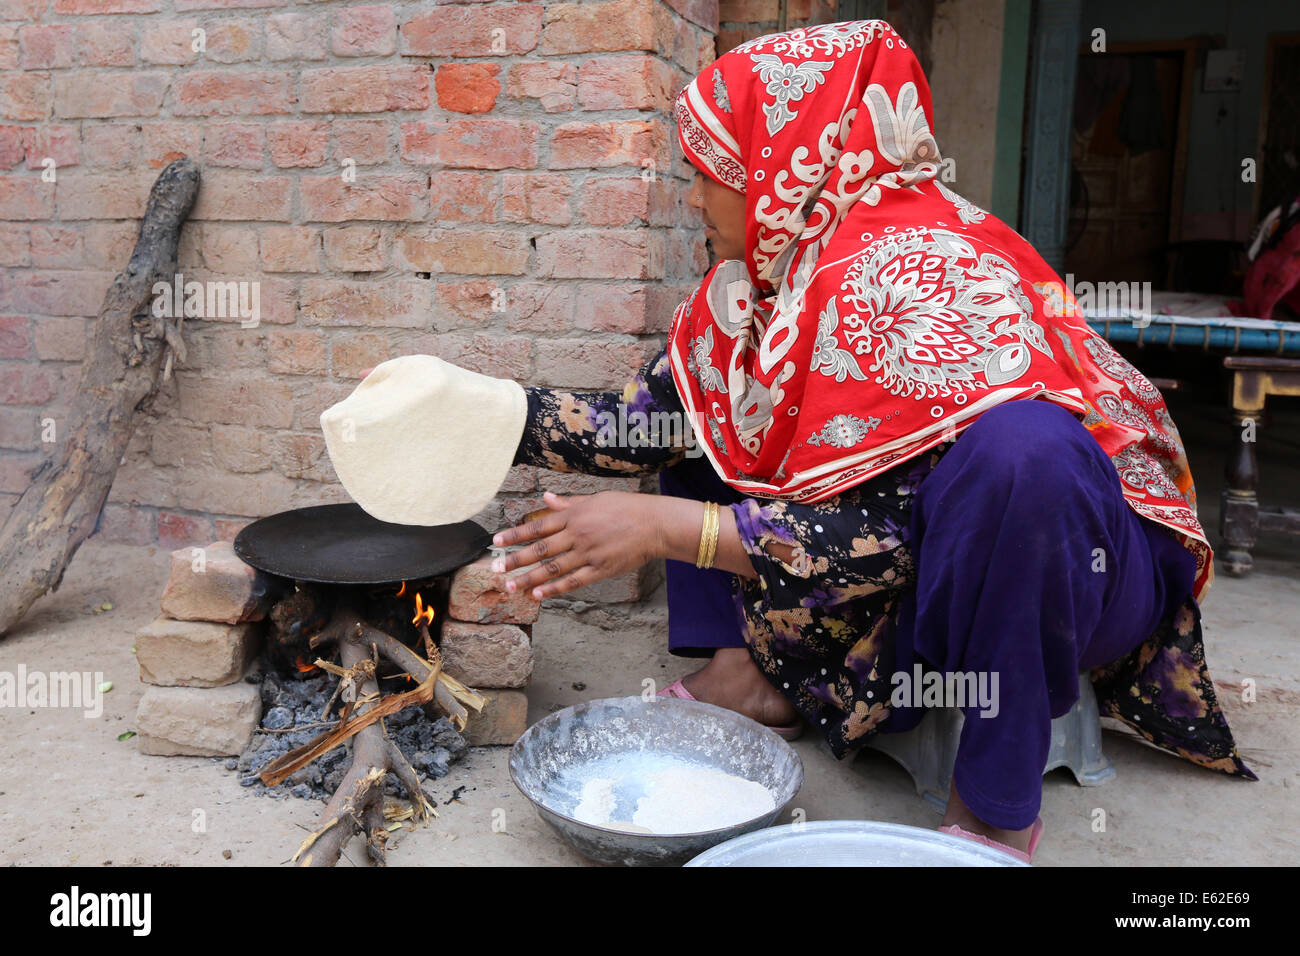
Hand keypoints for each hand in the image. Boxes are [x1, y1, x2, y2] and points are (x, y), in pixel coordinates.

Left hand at [490, 490, 662, 599]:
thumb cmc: (627, 508)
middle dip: (515, 559)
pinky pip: (573, 581)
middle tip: (496, 569)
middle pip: (540, 549)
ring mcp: (588, 553)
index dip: (515, 534)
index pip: (538, 526)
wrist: (655, 524)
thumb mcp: (595, 499)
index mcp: (575, 516)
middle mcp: (577, 535)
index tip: (497, 541)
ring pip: (553, 568)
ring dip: (530, 578)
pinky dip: (554, 588)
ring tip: (512, 586)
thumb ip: (568, 503)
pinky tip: (539, 594)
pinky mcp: (600, 569)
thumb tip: (546, 498)